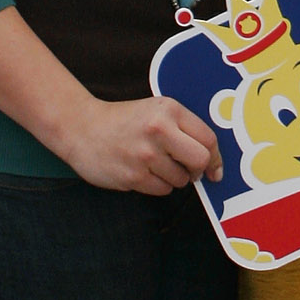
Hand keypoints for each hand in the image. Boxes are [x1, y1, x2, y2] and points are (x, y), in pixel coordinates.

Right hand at [63, 96, 221, 195]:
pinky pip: (162, 190)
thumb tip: (213, 161)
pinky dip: (158, 185)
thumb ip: (184, 128)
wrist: (83, 128)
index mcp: (168, 110)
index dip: (216, 157)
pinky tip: (143, 171)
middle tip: (189, 170)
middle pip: (200, 161)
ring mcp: (145, 155)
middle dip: (198, 170)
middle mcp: (159, 130)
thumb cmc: (125, 121)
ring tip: (155, 163)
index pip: (208, 138)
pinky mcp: (133, 176)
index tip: (215, 168)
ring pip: (181, 180)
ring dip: (174, 178)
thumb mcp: (156, 111)